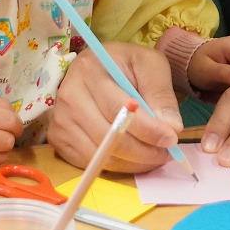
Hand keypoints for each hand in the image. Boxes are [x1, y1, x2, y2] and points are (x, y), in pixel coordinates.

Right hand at [49, 42, 182, 172]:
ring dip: (132, 162)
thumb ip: (161, 93)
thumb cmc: (125, 64)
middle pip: (108, 137)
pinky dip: (117, 166)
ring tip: (154, 154)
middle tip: (166, 152)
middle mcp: (69, 96)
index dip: (147, 129)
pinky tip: (133, 156)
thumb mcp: (150, 65)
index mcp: (90, 71)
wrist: (98, 66)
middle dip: (143, 151)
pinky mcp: (58, 139)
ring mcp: (60, 120)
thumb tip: (171, 127)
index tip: (171, 138)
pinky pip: (90, 163)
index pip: (118, 110)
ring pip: (100, 155)